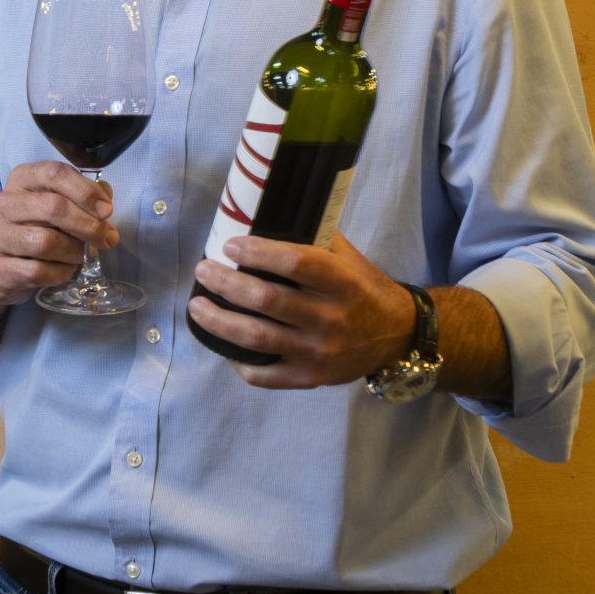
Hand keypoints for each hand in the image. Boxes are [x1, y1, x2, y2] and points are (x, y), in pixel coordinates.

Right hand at [0, 162, 116, 308]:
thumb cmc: (33, 229)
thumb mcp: (56, 206)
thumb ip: (82, 198)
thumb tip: (105, 198)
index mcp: (22, 179)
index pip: (55, 174)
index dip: (86, 191)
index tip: (106, 210)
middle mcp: (5, 203)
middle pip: (54, 207)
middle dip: (88, 225)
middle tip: (105, 239)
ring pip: (45, 242)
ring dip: (73, 252)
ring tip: (79, 256)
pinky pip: (37, 271)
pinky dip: (60, 273)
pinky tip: (64, 271)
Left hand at [188, 233, 414, 390]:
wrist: (397, 336)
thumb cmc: (365, 289)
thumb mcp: (349, 259)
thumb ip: (315, 239)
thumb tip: (266, 215)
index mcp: (342, 282)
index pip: (296, 263)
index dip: (258, 252)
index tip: (230, 244)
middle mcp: (331, 318)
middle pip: (267, 300)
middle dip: (226, 283)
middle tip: (204, 270)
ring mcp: (319, 352)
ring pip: (257, 337)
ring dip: (219, 321)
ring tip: (197, 307)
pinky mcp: (310, 378)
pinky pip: (264, 376)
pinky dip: (238, 362)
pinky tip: (222, 346)